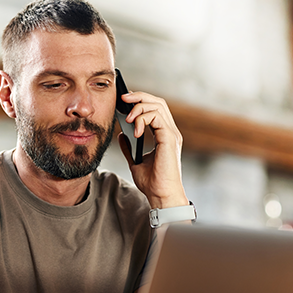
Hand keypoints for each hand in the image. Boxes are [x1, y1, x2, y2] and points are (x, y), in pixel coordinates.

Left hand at [118, 91, 188, 208]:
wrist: (161, 195)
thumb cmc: (152, 183)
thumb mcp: (135, 161)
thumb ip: (129, 147)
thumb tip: (121, 135)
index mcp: (164, 136)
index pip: (155, 109)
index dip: (141, 101)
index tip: (124, 101)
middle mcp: (170, 132)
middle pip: (158, 102)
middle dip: (140, 96)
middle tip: (123, 98)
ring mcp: (171, 134)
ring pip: (158, 106)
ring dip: (139, 107)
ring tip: (128, 118)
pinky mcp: (170, 139)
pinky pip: (157, 117)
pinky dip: (143, 119)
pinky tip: (135, 130)